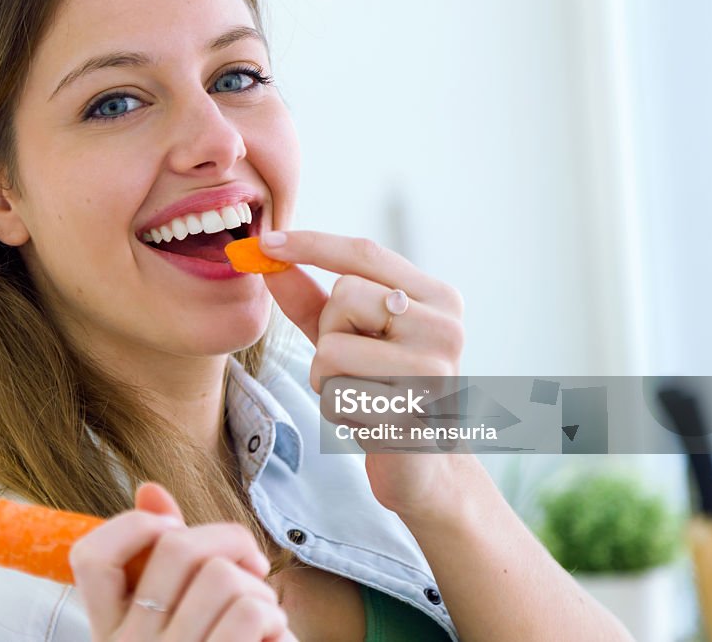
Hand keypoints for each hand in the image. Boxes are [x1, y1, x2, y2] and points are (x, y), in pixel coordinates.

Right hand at [69, 483, 296, 641]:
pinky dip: (275, 615)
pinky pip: (254, 610)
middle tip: (250, 565)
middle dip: (229, 541)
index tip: (173, 531)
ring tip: (261, 614)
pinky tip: (271, 637)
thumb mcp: (170, 624)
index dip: (135, 526)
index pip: (91, 557)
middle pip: (178, 549)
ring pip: (224, 576)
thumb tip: (149, 489)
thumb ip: (158, 560)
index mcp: (110, 634)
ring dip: (259, 587)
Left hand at [259, 230, 468, 523]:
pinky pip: (337, 395)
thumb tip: (267, 258)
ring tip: (361, 395)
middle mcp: (446, 327)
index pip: (366, 253)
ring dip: (328, 378)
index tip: (265, 241)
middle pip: (344, 296)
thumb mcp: (346, 337)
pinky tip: (366, 422)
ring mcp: (434, 371)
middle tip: (358, 366)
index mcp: (438, 298)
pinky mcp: (412, 414)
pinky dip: (337, 410)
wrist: (424, 470)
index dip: (311, 244)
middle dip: (329, 332)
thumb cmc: (382, 392)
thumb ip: (311, 299)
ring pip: (332, 348)